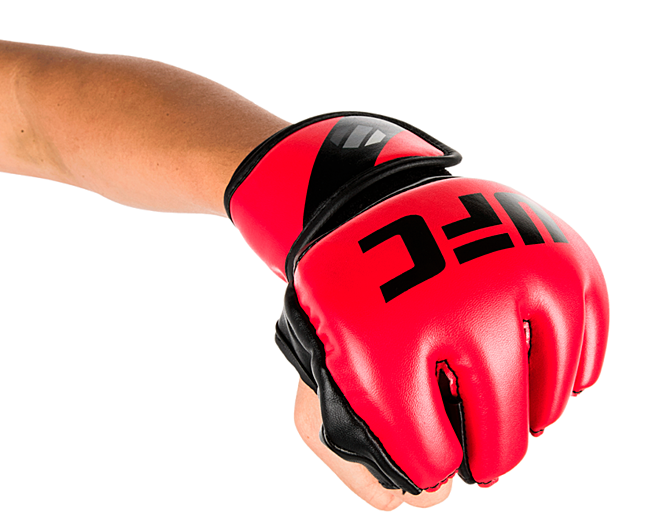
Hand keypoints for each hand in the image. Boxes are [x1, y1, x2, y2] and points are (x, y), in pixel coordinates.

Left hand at [228, 110, 609, 500]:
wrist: (387, 204)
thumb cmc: (362, 294)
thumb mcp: (329, 352)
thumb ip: (349, 429)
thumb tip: (415, 496)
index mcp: (382, 333)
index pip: (423, 447)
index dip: (432, 468)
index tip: (437, 468)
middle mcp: (456, 301)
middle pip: (498, 426)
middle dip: (491, 459)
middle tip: (487, 469)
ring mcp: (518, 274)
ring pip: (550, 392)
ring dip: (535, 418)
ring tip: (519, 426)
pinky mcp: (563, 257)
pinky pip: (586, 344)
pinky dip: (571, 374)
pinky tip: (549, 383)